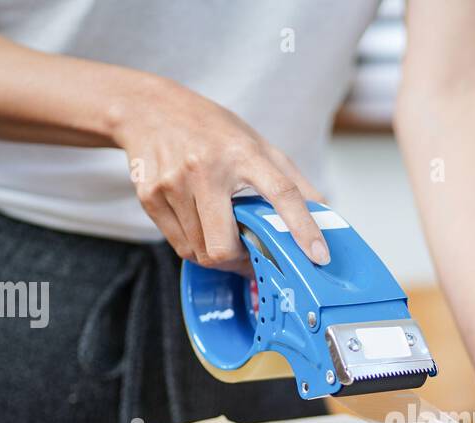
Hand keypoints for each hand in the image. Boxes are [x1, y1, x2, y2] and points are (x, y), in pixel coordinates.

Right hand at [111, 78, 327, 270]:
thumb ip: (293, 181)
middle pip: (224, 246)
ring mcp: (173, 184)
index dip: (303, 228)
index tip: (319, 255)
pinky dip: (195, 246)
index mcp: (242, 152)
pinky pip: (179, 245)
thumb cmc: (210, 129)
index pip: (282, 193)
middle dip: (240, 261)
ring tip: (224, 235)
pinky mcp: (150, 197)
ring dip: (218, 255)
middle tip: (250, 255)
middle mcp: (206, 168)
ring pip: (201, 252)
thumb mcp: (256, 144)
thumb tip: (326, 216)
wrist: (148, 109)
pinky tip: (200, 226)